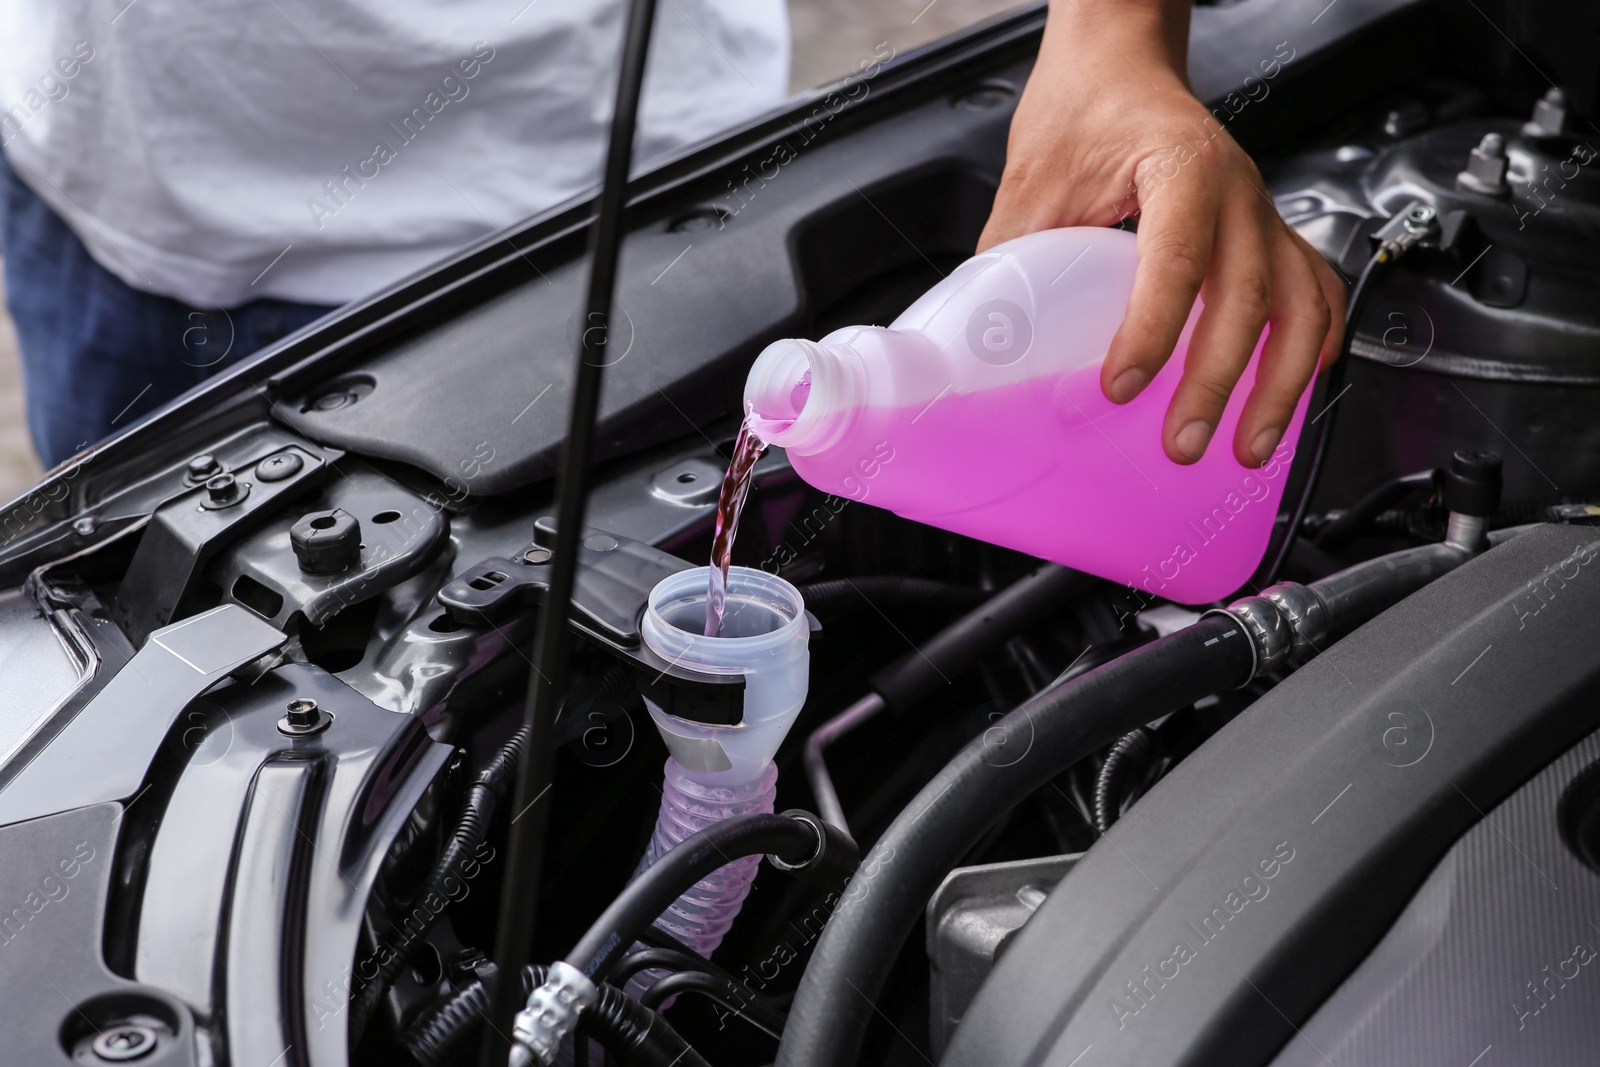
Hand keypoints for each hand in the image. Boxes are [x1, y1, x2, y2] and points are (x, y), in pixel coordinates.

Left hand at [977, 0, 1344, 466]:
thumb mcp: (1031, 183)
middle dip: (1218, 382)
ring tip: (1251, 446)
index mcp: (1181, 166)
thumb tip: (988, 346)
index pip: (1178, 257)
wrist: (1119, 67)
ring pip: (1300, 303)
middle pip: (1248, 295)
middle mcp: (1238, 189)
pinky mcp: (1269, 231)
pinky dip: (1314, 345)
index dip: (1152, 330)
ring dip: (1281, 383)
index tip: (1119, 386)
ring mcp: (1263, 211)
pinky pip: (1315, 291)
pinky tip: (1296, 391)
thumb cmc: (1082, 110)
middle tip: (1184, 444)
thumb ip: (1013, 262)